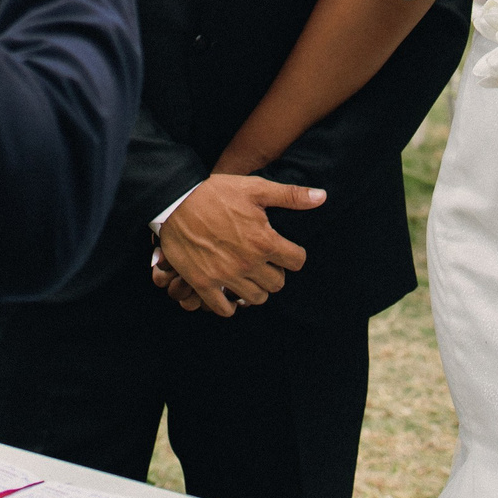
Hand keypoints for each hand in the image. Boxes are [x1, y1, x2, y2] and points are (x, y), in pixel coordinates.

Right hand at [151, 174, 322, 317]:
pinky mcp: (204, 284)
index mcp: (264, 241)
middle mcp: (248, 263)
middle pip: (278, 284)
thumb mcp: (255, 188)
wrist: (175, 201)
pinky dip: (230, 303)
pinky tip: (228, 289)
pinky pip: (226, 309)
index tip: (284, 249)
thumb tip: (322, 197)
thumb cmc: (216, 192)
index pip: (297, 261)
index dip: (293, 254)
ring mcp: (226, 276)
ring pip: (256, 298)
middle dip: (275, 272)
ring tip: (247, 274)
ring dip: (255, 288)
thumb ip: (290, 196)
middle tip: (264, 260)